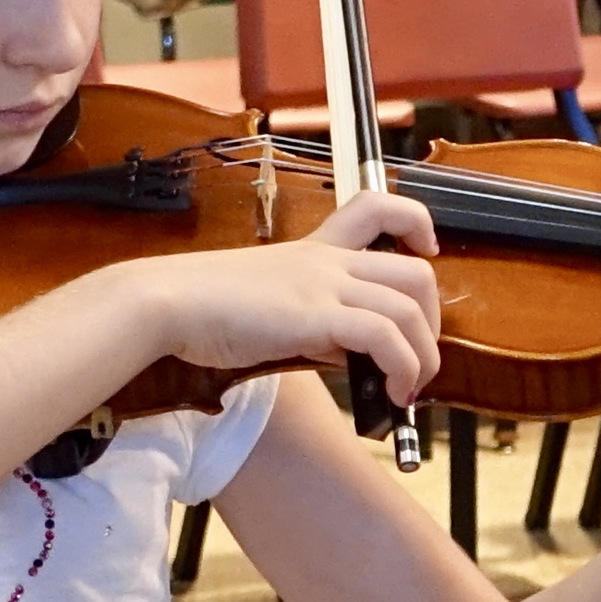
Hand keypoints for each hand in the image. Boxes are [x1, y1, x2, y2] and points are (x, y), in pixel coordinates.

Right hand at [134, 191, 442, 400]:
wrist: (166, 302)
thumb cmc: (202, 309)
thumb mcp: (268, 306)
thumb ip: (311, 323)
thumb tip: (346, 355)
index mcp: (314, 250)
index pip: (376, 208)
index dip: (415, 221)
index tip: (425, 248)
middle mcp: (327, 262)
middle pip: (415, 271)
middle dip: (433, 321)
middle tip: (419, 357)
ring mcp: (323, 285)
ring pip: (409, 307)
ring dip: (424, 356)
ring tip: (410, 388)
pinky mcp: (315, 315)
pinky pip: (385, 337)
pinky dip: (403, 368)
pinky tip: (391, 393)